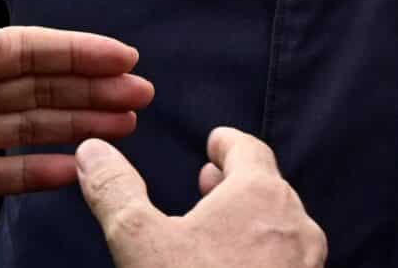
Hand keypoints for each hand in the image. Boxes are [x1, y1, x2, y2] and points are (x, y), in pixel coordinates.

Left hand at [0, 27, 154, 202]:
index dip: (76, 52)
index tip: (124, 57)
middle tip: (141, 94)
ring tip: (125, 126)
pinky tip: (75, 171)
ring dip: (78, 125)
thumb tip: (10, 45)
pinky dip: (37, 173)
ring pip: (28, 128)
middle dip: (91, 88)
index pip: (25, 51)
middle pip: (36, 87)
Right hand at [77, 126, 325, 267]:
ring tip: (221, 228)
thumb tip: (92, 150)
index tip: (215, 142)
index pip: (250, 151)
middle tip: (209, 181)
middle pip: (269, 188)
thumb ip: (115, 192)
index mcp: (261, 194)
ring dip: (251, 220)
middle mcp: (296, 225)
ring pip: (281, 228)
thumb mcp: (139, 242)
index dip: (228, 144)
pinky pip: (287, 263)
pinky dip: (262, 253)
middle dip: (236, 182)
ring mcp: (306, 265)